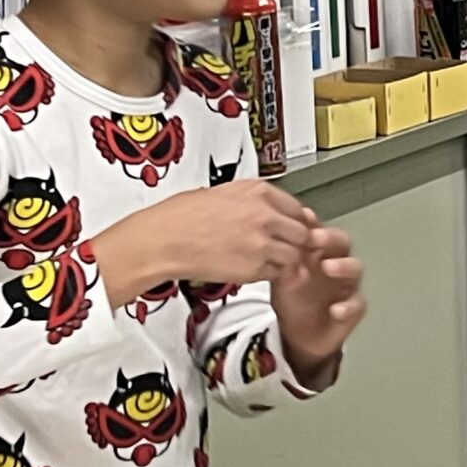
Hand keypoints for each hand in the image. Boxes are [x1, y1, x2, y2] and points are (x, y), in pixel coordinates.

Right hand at [93, 180, 312, 304]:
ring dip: (287, 260)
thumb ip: (251, 199)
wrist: (163, 240)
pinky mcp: (256, 267)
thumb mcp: (221, 192)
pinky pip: (278, 273)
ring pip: (295, 255)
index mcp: (258, 192)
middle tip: (287, 247)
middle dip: (297, 241)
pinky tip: (258, 270)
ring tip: (271, 261)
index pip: (298, 208)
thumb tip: (268, 207)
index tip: (294, 228)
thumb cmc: (180, 216)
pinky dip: (273, 274)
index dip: (297, 221)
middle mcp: (265, 215)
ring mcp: (263, 242)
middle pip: (303, 232)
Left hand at [272, 223, 364, 382]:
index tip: (302, 217)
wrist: (298, 335)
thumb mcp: (281, 278)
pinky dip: (347, 306)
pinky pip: (356, 304)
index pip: (319, 231)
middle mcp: (337, 263)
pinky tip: (336, 310)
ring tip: (329, 267)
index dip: (313, 223)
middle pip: (342, 242)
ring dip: (344, 265)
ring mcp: (348, 285)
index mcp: (318, 252)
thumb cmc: (292, 300)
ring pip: (355, 268)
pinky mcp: (353, 307)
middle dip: (330, 238)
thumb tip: (276, 238)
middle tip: (315, 237)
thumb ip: (282, 260)